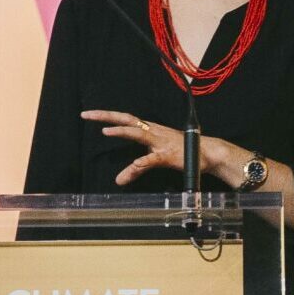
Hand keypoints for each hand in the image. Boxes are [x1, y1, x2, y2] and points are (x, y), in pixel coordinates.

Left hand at [81, 110, 206, 185]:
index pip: (124, 119)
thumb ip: (136, 169)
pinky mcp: (168, 156)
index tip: (87, 114)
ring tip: (105, 131)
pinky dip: (143, 161)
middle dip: (106, 116)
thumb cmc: (181, 153)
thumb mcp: (155, 160)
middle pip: (127, 119)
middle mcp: (152, 131)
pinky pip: (153, 159)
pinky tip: (135, 164)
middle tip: (86, 114)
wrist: (207, 154)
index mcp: (148, 130)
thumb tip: (118, 180)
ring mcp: (160, 142)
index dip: (106, 116)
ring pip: (139, 134)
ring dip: (123, 131)